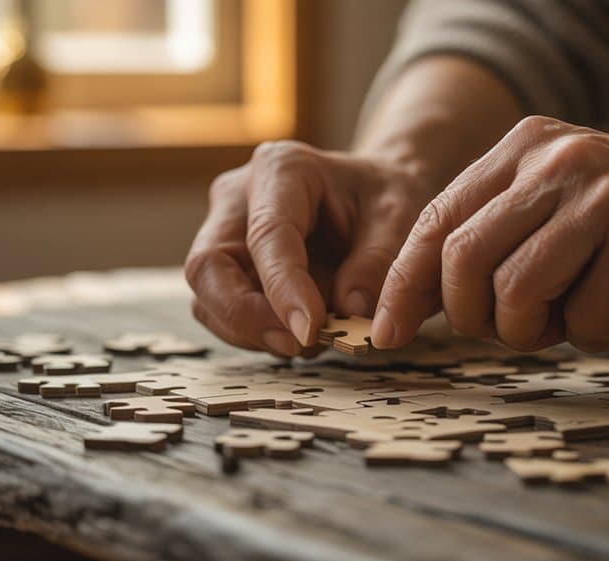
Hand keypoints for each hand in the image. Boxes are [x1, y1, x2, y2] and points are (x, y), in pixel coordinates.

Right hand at [186, 141, 431, 356]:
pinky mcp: (230, 268)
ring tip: (312, 339)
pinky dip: (258, 333)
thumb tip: (350, 310)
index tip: (310, 329)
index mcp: (282, 169)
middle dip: (245, 316)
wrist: (375, 196)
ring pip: (208, 297)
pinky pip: (225, 311)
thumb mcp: (400, 217)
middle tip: (298, 344)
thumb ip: (378, 262)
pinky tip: (300, 335)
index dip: (282, 287)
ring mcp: (227, 233)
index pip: (267, 234)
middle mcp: (239, 198)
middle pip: (208, 266)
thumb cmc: (384, 196)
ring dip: (253, 331)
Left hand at [372, 116, 608, 351]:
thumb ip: (492, 241)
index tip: (388, 333)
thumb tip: (414, 302)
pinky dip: (595, 334)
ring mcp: (602, 197)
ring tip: (572, 315)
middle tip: (509, 328)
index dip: (404, 285)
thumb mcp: (556, 213)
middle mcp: (557, 162)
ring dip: (534, 330)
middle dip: (473, 316)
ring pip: (514, 293)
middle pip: (462, 261)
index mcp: (524, 150)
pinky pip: (583, 320)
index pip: (436, 221)